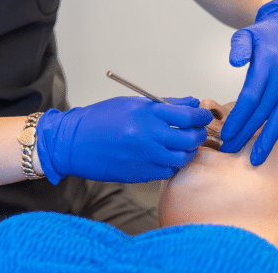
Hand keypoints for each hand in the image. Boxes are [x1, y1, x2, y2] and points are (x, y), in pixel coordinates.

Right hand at [36, 96, 212, 184]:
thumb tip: (191, 103)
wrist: (74, 142)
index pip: (187, 116)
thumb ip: (165, 104)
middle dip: (199, 134)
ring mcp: (144, 157)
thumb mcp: (133, 103)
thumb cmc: (101, 119)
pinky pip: (167, 172)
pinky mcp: (139, 174)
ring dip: (188, 151)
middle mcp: (148, 136)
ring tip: (184, 145)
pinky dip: (173, 164)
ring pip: (182, 159)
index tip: (203, 116)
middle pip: (189, 139)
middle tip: (196, 131)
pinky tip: (167, 156)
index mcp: (146, 114)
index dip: (201, 116)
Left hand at [220, 0, 277, 164]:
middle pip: (261, 112)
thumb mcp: (247, 33)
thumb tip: (233, 63)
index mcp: (267, 63)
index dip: (237, 119)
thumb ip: (238, 47)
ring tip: (256, 159)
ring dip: (268, 139)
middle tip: (230, 150)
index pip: (249, 98)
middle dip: (244, 134)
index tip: (225, 135)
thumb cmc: (266, 34)